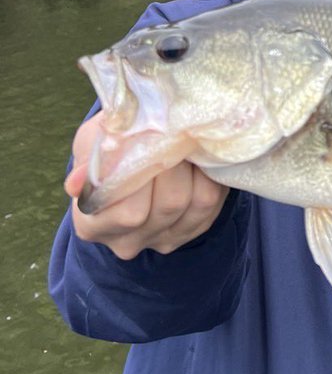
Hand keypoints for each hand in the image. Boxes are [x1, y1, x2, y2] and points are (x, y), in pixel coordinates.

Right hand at [64, 113, 228, 259]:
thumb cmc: (107, 147)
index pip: (129, 211)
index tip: (153, 140)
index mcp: (91, 224)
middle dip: (177, 163)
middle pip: (168, 205)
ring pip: (197, 202)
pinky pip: (214, 202)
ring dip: (197, 166)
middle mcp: (127, 241)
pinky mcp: (192, 230)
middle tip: (178, 133)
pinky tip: (198, 158)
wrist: (129, 157)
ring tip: (187, 141)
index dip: (147, 174)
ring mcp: (162, 240)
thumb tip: (75, 184)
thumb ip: (91, 157)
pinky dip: (210, 174)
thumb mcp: (92, 142)